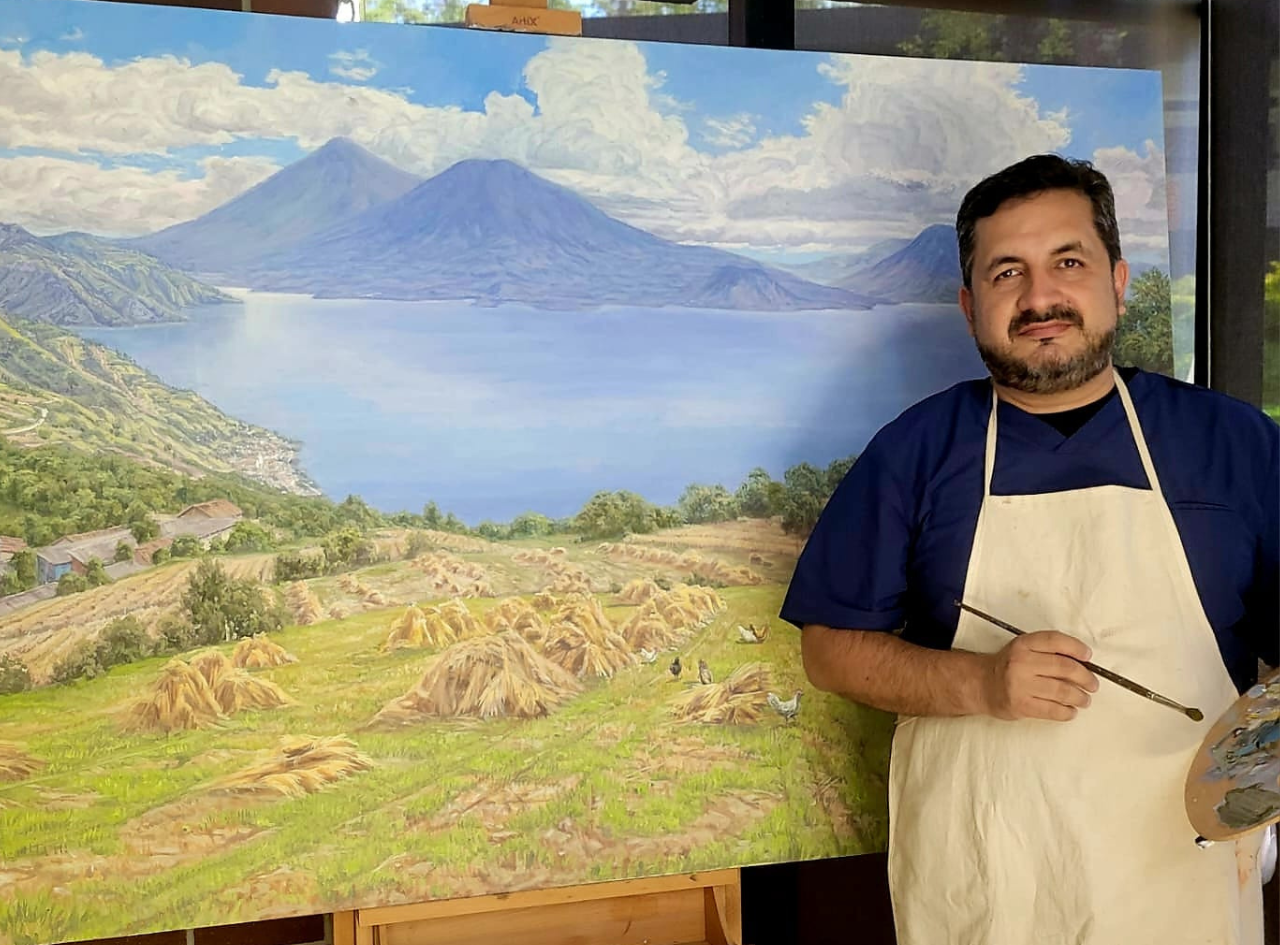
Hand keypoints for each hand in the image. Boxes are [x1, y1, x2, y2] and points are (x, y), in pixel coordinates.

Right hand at [978, 631, 1098, 721]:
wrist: (981, 684)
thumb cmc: (1007, 667)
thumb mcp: (1023, 649)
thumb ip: (1047, 650)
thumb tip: (1082, 661)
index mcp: (1023, 645)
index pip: (1055, 641)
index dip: (1076, 647)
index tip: (1088, 656)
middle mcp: (1021, 663)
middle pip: (1064, 667)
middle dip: (1085, 677)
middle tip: (1092, 684)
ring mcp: (1021, 685)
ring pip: (1062, 691)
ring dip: (1079, 697)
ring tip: (1084, 700)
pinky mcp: (1021, 705)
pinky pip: (1052, 710)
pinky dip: (1067, 712)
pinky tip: (1070, 711)